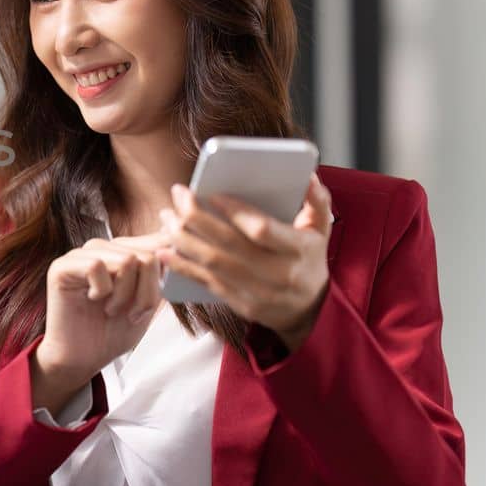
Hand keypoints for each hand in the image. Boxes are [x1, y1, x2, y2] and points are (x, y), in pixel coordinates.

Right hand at [32, 231, 166, 414]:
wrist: (83, 359)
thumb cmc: (113, 332)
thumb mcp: (149, 301)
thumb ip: (162, 274)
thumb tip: (176, 248)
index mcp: (122, 251)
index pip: (158, 241)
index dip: (168, 270)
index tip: (162, 296)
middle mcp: (103, 247)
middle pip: (147, 254)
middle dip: (147, 292)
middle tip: (133, 314)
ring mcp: (81, 254)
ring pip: (126, 259)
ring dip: (125, 295)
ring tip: (112, 310)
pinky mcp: (63, 266)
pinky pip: (97, 266)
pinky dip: (102, 291)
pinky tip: (94, 301)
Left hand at [156, 173, 333, 351]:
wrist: (309, 309)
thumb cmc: (309, 258)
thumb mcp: (321, 229)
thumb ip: (316, 200)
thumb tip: (307, 176)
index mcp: (299, 249)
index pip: (261, 229)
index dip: (234, 211)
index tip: (210, 193)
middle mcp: (278, 272)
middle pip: (228, 244)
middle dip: (197, 217)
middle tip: (178, 195)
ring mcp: (257, 291)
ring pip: (212, 263)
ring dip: (182, 239)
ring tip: (167, 217)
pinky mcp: (240, 303)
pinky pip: (206, 282)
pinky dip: (181, 266)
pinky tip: (164, 251)